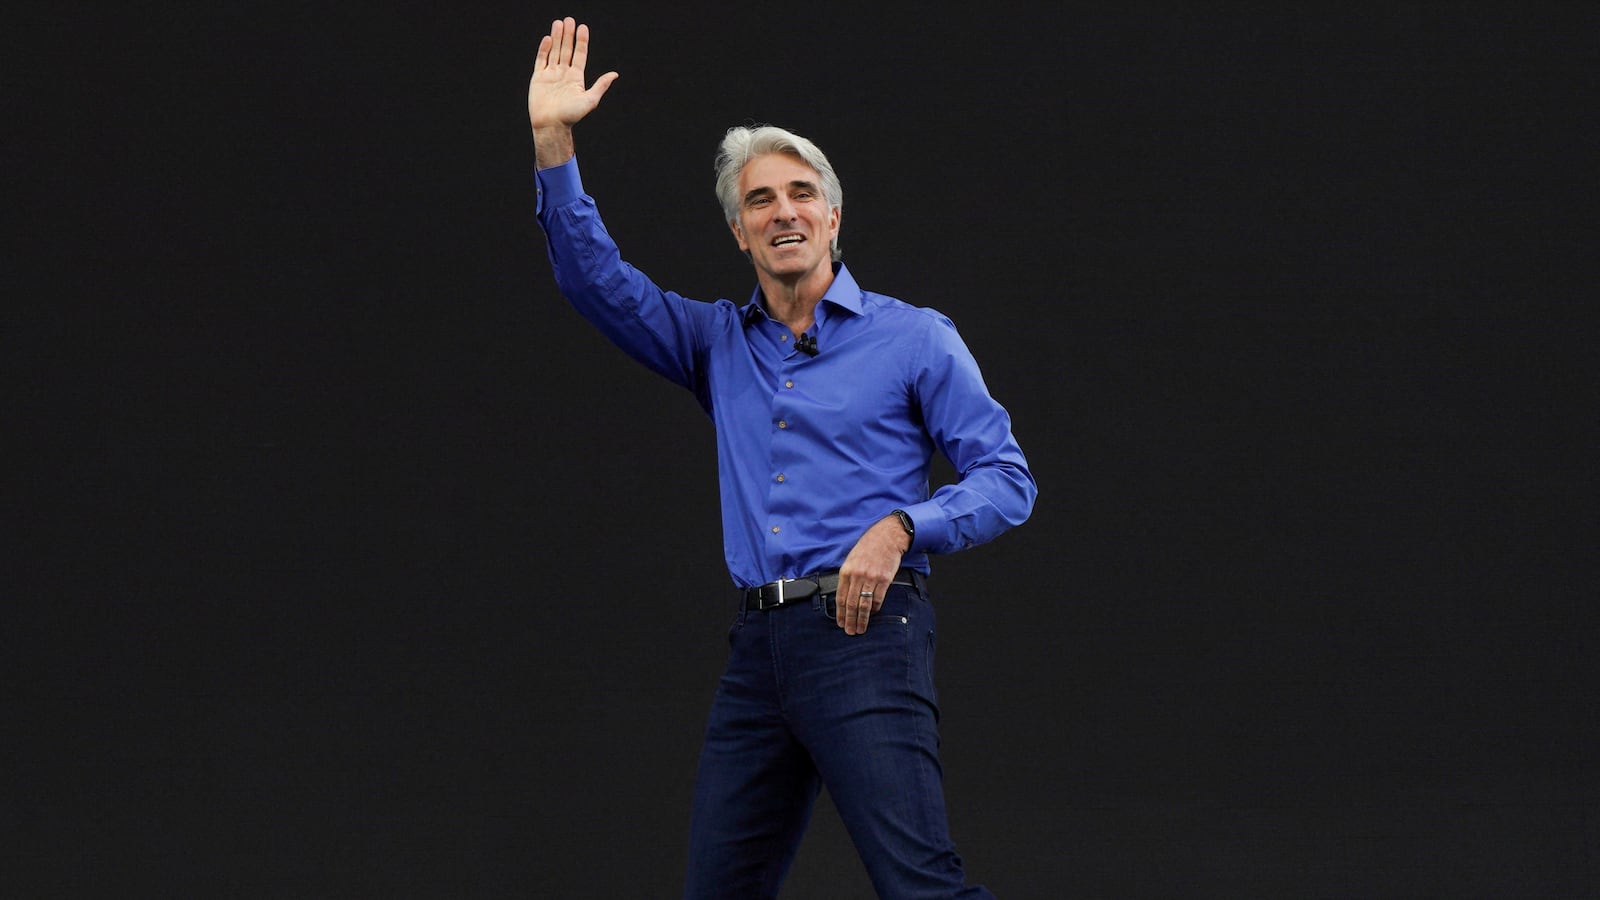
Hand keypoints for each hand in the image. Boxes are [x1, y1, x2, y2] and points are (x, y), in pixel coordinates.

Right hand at [528, 17, 617, 163]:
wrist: (551, 126)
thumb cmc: (571, 116)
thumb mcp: (590, 100)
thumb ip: (600, 85)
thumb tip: (615, 74)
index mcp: (576, 78)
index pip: (580, 54)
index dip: (581, 41)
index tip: (582, 27)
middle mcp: (564, 74)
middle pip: (567, 49)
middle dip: (568, 35)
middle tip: (569, 20)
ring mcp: (551, 75)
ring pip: (554, 52)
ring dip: (557, 37)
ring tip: (558, 23)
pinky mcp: (538, 78)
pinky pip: (541, 60)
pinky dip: (544, 49)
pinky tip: (548, 38)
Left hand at [835, 516, 910, 635]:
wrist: (887, 537)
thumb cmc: (869, 547)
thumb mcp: (851, 559)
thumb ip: (848, 576)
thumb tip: (844, 595)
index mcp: (846, 571)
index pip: (840, 597)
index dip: (840, 613)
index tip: (840, 622)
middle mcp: (857, 575)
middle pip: (851, 604)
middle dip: (850, 620)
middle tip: (850, 631)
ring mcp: (871, 578)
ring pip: (864, 604)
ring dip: (862, 619)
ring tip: (860, 628)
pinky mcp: (884, 579)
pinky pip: (878, 599)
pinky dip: (875, 609)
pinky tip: (873, 614)